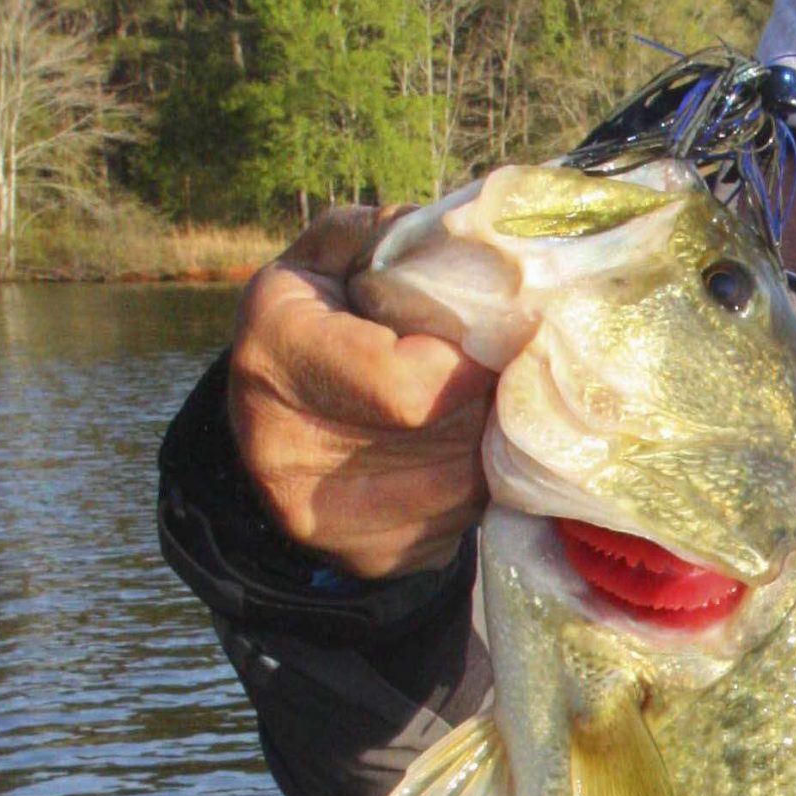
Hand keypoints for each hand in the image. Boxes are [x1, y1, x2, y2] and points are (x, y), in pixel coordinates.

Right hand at [227, 204, 494, 578]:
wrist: (274, 424)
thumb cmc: (316, 320)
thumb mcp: (329, 259)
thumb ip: (389, 238)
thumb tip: (474, 242)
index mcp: (276, 355)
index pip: (411, 386)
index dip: (475, 363)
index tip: (509, 337)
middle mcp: (289, 451)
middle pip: (452, 435)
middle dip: (498, 398)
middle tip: (521, 367)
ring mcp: (328, 519)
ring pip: (469, 482)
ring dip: (498, 442)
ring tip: (491, 403)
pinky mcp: (370, 557)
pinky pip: (464, 520)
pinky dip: (484, 482)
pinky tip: (469, 448)